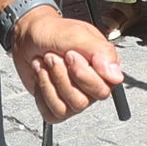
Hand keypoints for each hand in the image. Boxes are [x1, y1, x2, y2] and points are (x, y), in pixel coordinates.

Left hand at [12, 4, 123, 121]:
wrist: (30, 35)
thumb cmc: (54, 32)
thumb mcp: (79, 34)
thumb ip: (101, 52)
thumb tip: (116, 76)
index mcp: (103, 70)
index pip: (103, 90)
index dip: (82, 74)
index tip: (71, 54)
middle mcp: (91, 87)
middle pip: (81, 101)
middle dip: (61, 77)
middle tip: (54, 57)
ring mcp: (74, 98)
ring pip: (65, 108)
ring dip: (49, 82)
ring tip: (46, 63)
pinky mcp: (57, 105)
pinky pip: (52, 113)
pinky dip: (42, 93)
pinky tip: (42, 76)